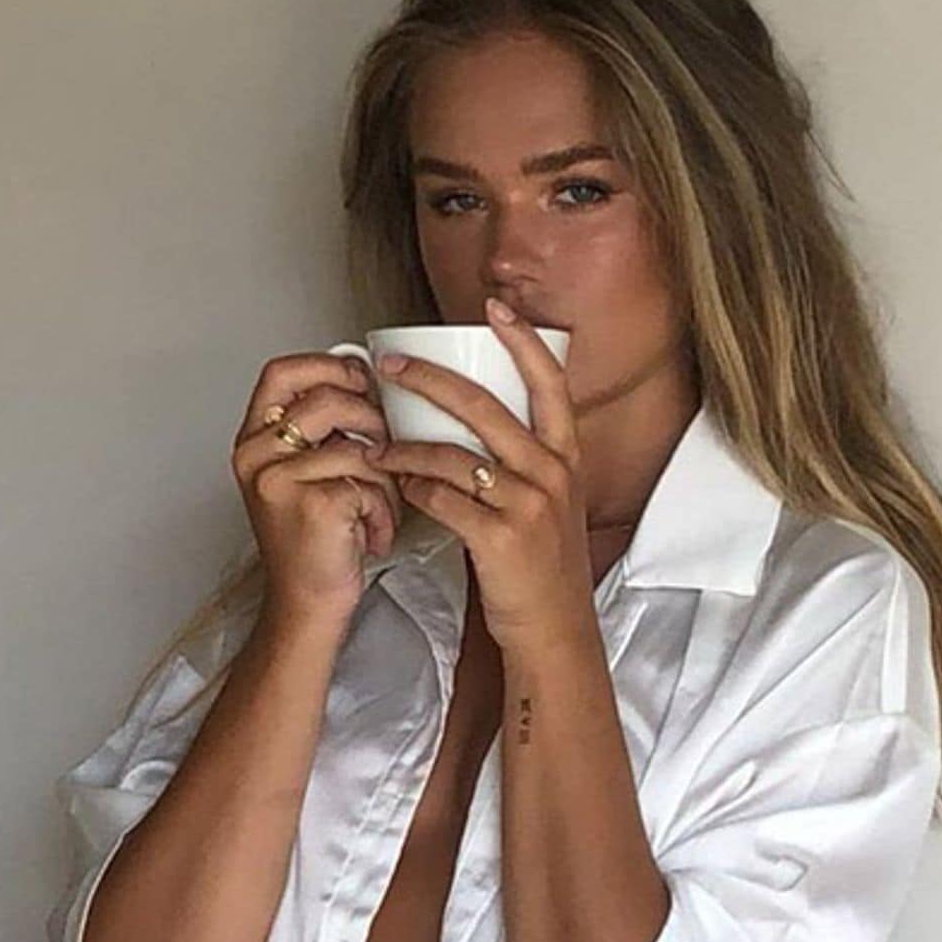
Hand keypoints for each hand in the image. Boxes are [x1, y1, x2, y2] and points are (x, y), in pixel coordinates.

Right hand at [231, 351, 404, 622]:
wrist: (306, 603)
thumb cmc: (316, 541)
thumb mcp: (309, 473)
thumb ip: (326, 429)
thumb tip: (372, 383)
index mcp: (254, 440)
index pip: (281, 372)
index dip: (328, 365)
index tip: (362, 380)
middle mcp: (256, 456)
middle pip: (327, 400)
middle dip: (372, 421)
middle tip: (385, 452)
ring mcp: (279, 480)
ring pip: (357, 446)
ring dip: (385, 480)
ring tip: (379, 506)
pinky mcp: (313, 505)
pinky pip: (370, 484)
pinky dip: (384, 511)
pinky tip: (371, 533)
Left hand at [363, 298, 595, 645]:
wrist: (554, 633)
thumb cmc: (543, 569)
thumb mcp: (550, 504)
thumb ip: (524, 462)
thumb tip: (476, 422)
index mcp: (565, 457)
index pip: (550, 383)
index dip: (524, 340)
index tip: (495, 308)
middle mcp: (551, 473)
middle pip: (486, 406)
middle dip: (431, 378)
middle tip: (392, 364)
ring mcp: (528, 505)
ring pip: (453, 454)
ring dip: (405, 447)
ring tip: (376, 445)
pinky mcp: (500, 538)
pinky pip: (442, 498)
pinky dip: (413, 490)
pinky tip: (398, 489)